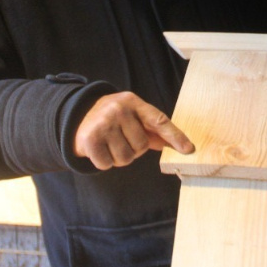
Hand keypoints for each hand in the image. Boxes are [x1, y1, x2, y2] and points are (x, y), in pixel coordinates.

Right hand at [74, 92, 194, 169]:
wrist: (78, 117)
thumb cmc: (113, 120)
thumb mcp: (133, 117)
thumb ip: (155, 130)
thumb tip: (182, 145)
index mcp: (132, 102)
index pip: (159, 120)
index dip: (175, 136)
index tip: (188, 149)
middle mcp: (118, 109)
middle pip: (141, 147)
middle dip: (133, 149)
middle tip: (120, 139)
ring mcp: (103, 123)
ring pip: (126, 158)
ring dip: (118, 158)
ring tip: (110, 145)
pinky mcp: (90, 139)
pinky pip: (108, 164)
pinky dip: (104, 162)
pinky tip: (99, 150)